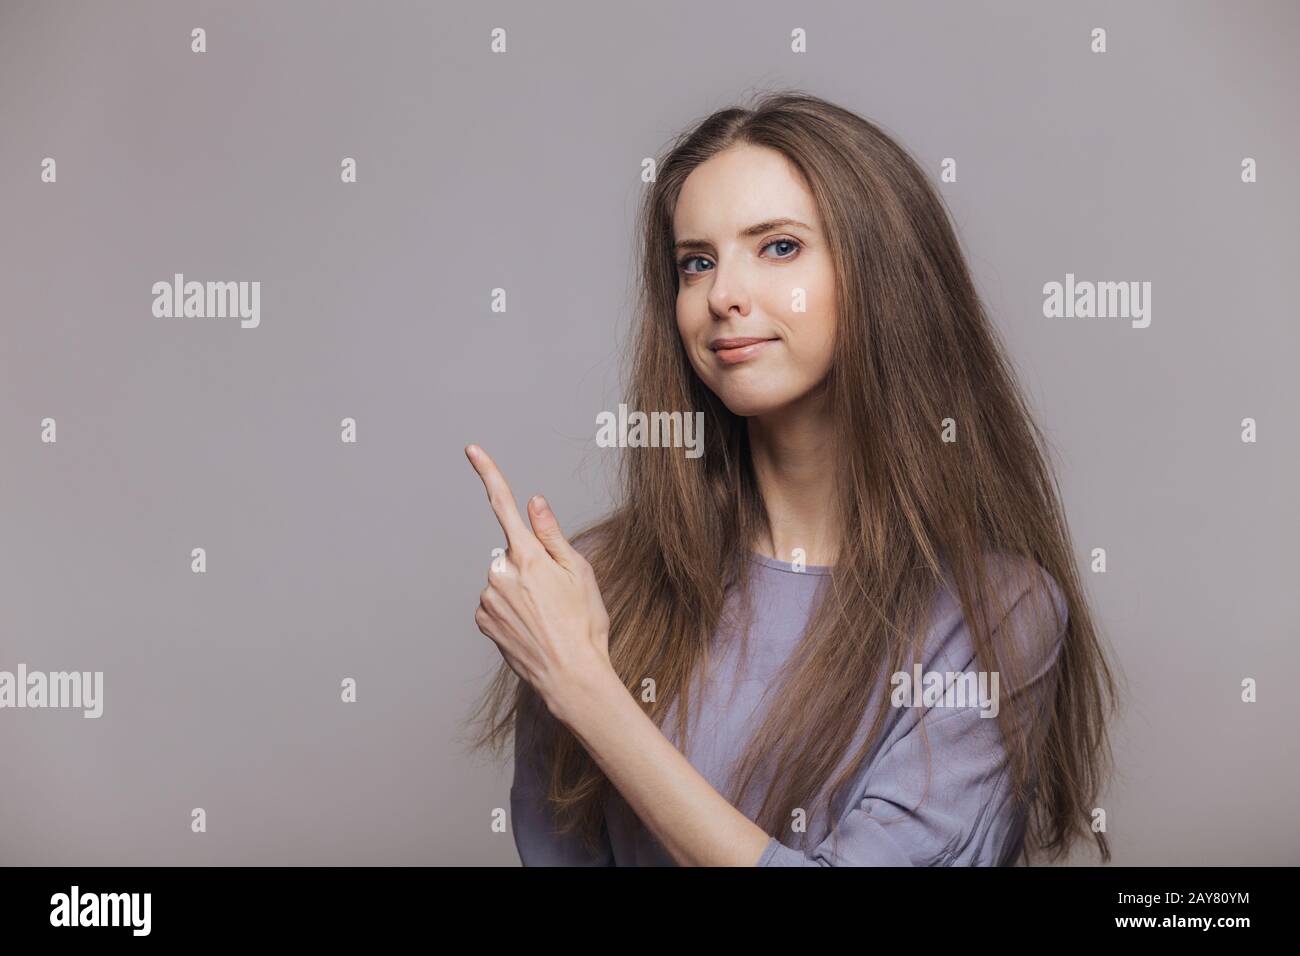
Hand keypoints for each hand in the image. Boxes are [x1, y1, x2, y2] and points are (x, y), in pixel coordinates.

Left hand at [464, 443, 612, 723]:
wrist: (571, 676)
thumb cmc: (584, 623)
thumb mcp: (579, 572)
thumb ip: (552, 534)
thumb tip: (534, 501)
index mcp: (528, 556)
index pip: (504, 505)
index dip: (488, 474)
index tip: (471, 450)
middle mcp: (501, 573)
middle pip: (513, 554)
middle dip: (530, 566)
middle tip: (556, 596)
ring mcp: (488, 599)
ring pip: (503, 580)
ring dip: (520, 591)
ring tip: (547, 617)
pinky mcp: (482, 620)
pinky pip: (495, 603)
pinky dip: (510, 610)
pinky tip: (531, 627)